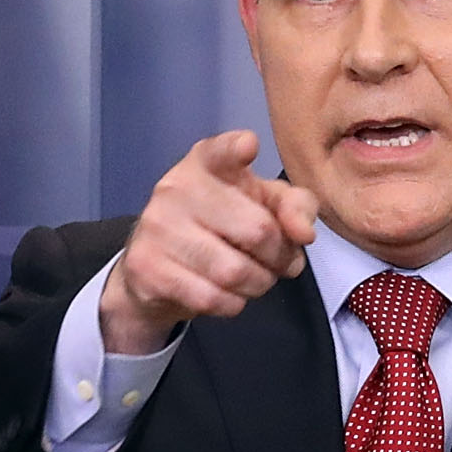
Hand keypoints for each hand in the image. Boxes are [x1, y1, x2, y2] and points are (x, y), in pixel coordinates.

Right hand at [98, 130, 318, 353]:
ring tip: (255, 279)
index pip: (221, 150)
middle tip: (277, 263)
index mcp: (206, 163)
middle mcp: (176, 187)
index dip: (238, 149)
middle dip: (279, 257)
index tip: (249, 148)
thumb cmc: (221, 227)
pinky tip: (228, 294)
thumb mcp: (263, 205)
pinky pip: (212, 298)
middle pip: (258, 231)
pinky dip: (233, 303)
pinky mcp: (147, 267)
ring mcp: (158, 227)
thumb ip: (295, 207)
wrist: (156, 269)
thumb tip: (303, 234)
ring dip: (259, 284)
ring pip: (235, 271)